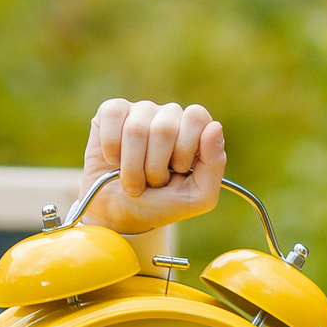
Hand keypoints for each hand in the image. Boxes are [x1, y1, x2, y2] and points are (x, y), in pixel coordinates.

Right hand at [80, 98, 225, 234]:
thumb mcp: (198, 196)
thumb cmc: (162, 203)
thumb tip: (214, 127)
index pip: (196, 116)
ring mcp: (141, 111)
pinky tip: (113, 160)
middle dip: (156, 167)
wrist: (121, 214)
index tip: (178, 171)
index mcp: (195, 129)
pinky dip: (111, 148)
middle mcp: (169, 115)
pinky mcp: (112, 112)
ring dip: (132, 166)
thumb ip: (214, 164)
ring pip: (136, 128)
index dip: (184, 149)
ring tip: (133, 179)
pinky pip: (112, 116)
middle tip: (153, 182)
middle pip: (165, 127)